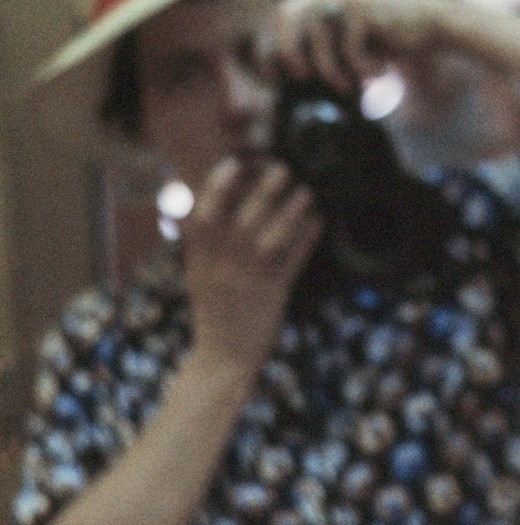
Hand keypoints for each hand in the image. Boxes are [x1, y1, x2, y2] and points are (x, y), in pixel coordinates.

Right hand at [184, 159, 321, 380]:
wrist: (222, 361)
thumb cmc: (214, 313)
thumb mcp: (198, 276)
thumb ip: (200, 244)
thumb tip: (197, 205)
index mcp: (200, 261)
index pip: (203, 217)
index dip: (217, 187)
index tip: (233, 163)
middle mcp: (222, 269)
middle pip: (240, 222)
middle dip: (262, 191)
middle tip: (281, 167)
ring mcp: (248, 283)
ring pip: (269, 240)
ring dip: (289, 212)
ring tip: (305, 191)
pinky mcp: (272, 296)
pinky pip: (291, 263)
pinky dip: (305, 240)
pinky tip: (316, 222)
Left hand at [261, 0, 451, 92]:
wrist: (433, 23)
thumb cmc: (389, 38)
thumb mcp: (348, 38)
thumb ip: (320, 44)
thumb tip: (284, 71)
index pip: (279, 16)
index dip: (271, 48)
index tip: (275, 78)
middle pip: (286, 18)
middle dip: (290, 55)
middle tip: (304, 79)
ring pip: (318, 39)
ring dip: (333, 71)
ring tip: (351, 84)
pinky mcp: (364, 6)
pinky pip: (350, 48)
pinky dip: (364, 68)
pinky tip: (381, 70)